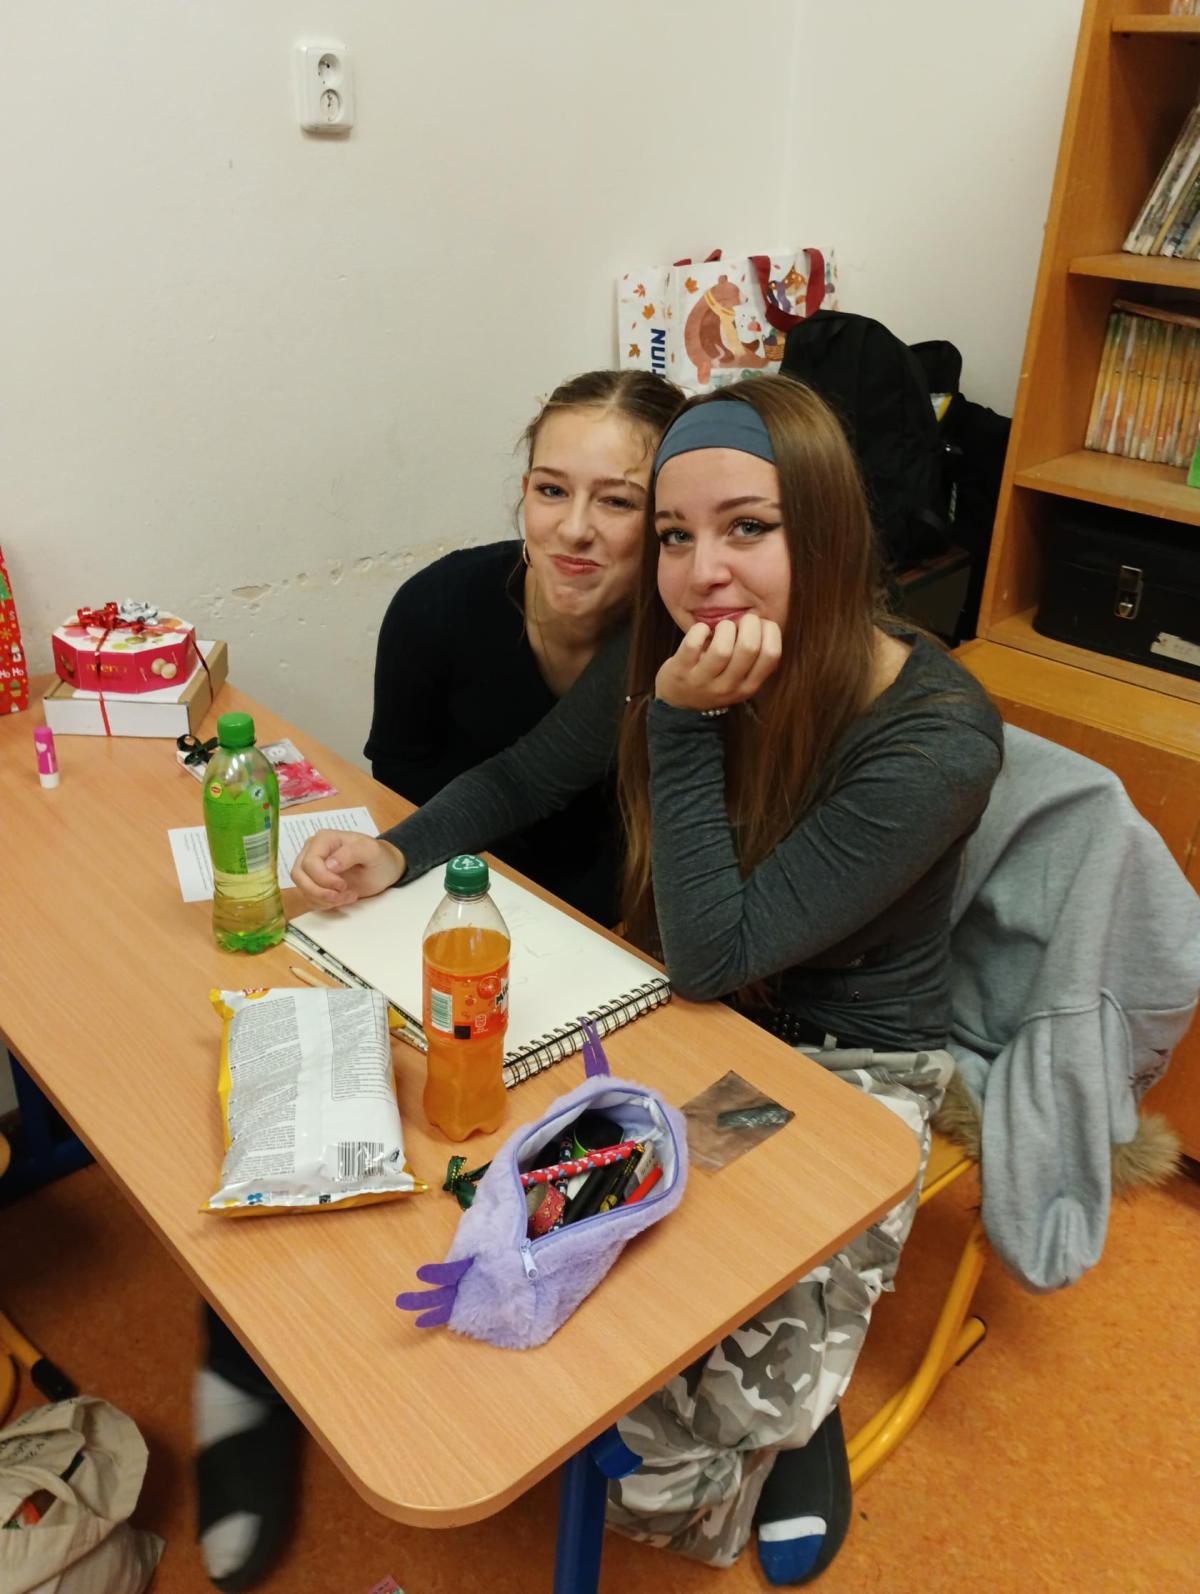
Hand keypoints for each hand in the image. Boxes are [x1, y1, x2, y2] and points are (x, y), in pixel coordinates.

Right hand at [291, 831, 405, 908]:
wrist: (384, 869)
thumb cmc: (378, 857)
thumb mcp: (371, 851)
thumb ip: (351, 853)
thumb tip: (328, 865)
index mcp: (323, 840)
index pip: (309, 863)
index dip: (324, 878)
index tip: (344, 885)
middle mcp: (311, 851)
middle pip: (299, 876)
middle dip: (321, 891)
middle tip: (345, 894)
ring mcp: (310, 868)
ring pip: (302, 889)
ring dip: (324, 899)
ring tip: (348, 896)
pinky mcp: (314, 883)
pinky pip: (309, 897)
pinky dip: (324, 904)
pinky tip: (342, 899)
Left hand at [654, 614, 781, 712]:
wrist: (679, 703)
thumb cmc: (715, 680)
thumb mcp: (740, 679)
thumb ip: (754, 658)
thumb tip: (763, 621)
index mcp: (749, 686)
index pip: (771, 656)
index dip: (771, 632)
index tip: (762, 624)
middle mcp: (728, 687)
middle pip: (749, 648)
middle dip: (749, 624)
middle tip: (742, 621)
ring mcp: (703, 681)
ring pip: (721, 649)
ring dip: (725, 628)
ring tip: (722, 627)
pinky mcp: (680, 671)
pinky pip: (692, 645)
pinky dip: (699, 630)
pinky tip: (702, 630)